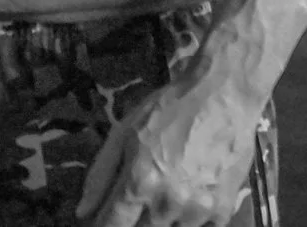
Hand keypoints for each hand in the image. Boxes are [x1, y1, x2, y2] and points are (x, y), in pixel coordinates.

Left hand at [76, 75, 262, 226]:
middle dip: (138, 217)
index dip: (105, 226)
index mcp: (140, 182)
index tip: (107, 220)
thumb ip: (101, 174)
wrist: (224, 92)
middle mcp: (167, 202)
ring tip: (172, 187)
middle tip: (147, 189)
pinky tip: (194, 192)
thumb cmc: (170, 107)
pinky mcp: (223, 208)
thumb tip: (82, 213)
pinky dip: (193, 217)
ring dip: (167, 218)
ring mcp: (198, 208)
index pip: (112, 226)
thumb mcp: (125, 131)